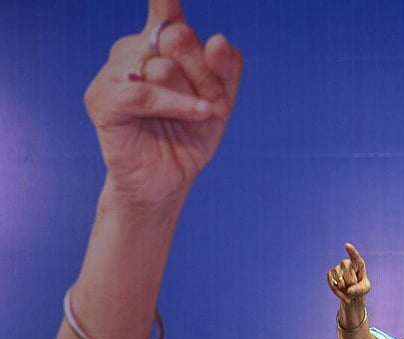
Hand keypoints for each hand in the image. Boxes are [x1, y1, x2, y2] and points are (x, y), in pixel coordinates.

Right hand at [84, 0, 242, 211]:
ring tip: (201, 116)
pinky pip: (146, 92)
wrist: (168, 182)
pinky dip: (178, 105)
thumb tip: (218, 40)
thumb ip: (226, 69)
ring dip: (195, 95)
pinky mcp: (102, 98)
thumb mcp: (220, 100)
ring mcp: (115, 72)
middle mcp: (134, 49)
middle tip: (215, 103)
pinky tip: (198, 113)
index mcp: (160, 43)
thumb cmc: (189, 137)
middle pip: (179, 36)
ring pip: (164, 66)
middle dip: (207, 73)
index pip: (164, 9)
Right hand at [328, 243, 371, 303]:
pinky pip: (332, 284)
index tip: (347, 245)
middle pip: (349, 276)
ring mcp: (337, 267)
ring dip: (344, 289)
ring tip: (347, 288)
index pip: (355, 256)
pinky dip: (337, 291)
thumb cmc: (360, 287)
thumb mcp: (365, 289)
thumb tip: (349, 291)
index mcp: (358, 263)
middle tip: (353, 285)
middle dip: (352, 285)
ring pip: (340, 282)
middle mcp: (346, 263)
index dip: (351, 251)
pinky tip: (341, 292)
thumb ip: (360, 289)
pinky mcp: (330, 274)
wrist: (351, 293)